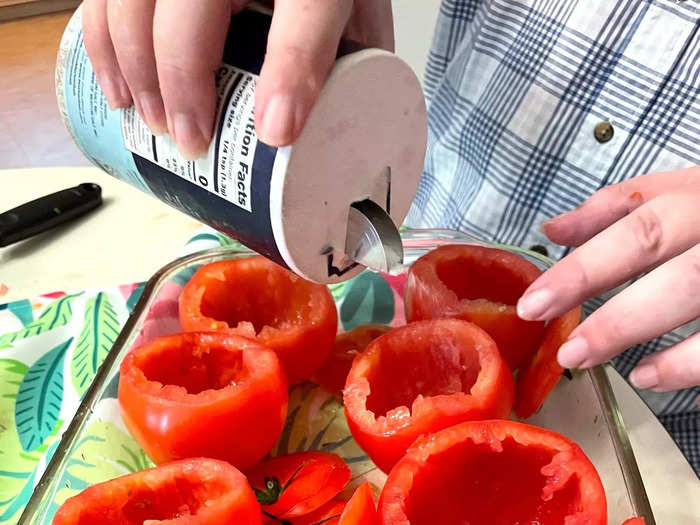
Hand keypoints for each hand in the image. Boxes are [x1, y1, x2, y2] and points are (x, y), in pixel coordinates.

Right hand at [81, 0, 392, 158]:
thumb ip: (357, 58)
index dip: (290, 72)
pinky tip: (119, 92)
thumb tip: (347, 137)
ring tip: (157, 127)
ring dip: (138, 72)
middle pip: (194, 9)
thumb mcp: (358, 11)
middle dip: (184, 83)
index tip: (277, 132)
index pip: (305, 14)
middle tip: (192, 143)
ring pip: (136, 3)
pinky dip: (103, 47)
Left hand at [517, 167, 699, 391]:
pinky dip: (696, 365)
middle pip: (681, 276)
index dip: (583, 270)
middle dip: (620, 318)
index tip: (533, 305)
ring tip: (612, 370)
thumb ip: (614, 208)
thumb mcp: (677, 189)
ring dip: (666, 350)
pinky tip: (655, 379)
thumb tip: (552, 230)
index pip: (635, 233)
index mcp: (697, 198)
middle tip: (569, 353)